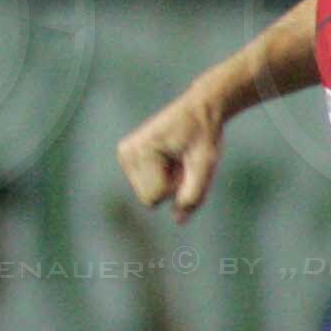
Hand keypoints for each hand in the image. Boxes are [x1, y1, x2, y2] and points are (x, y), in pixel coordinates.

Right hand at [116, 88, 226, 221]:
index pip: (154, 198)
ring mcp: (125, 155)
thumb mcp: (205, 164)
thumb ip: (193, 195)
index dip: (177, 188)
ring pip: (147, 195)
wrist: (200, 110)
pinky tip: (171, 158)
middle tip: (184, 163)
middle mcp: (126, 153)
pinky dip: (162, 177)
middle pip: (148, 199)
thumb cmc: (203, 134)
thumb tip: (178, 220)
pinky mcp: (129, 157)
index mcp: (139, 151)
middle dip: (171, 187)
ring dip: (167, 182)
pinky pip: (147, 186)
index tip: (186, 165)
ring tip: (178, 159)